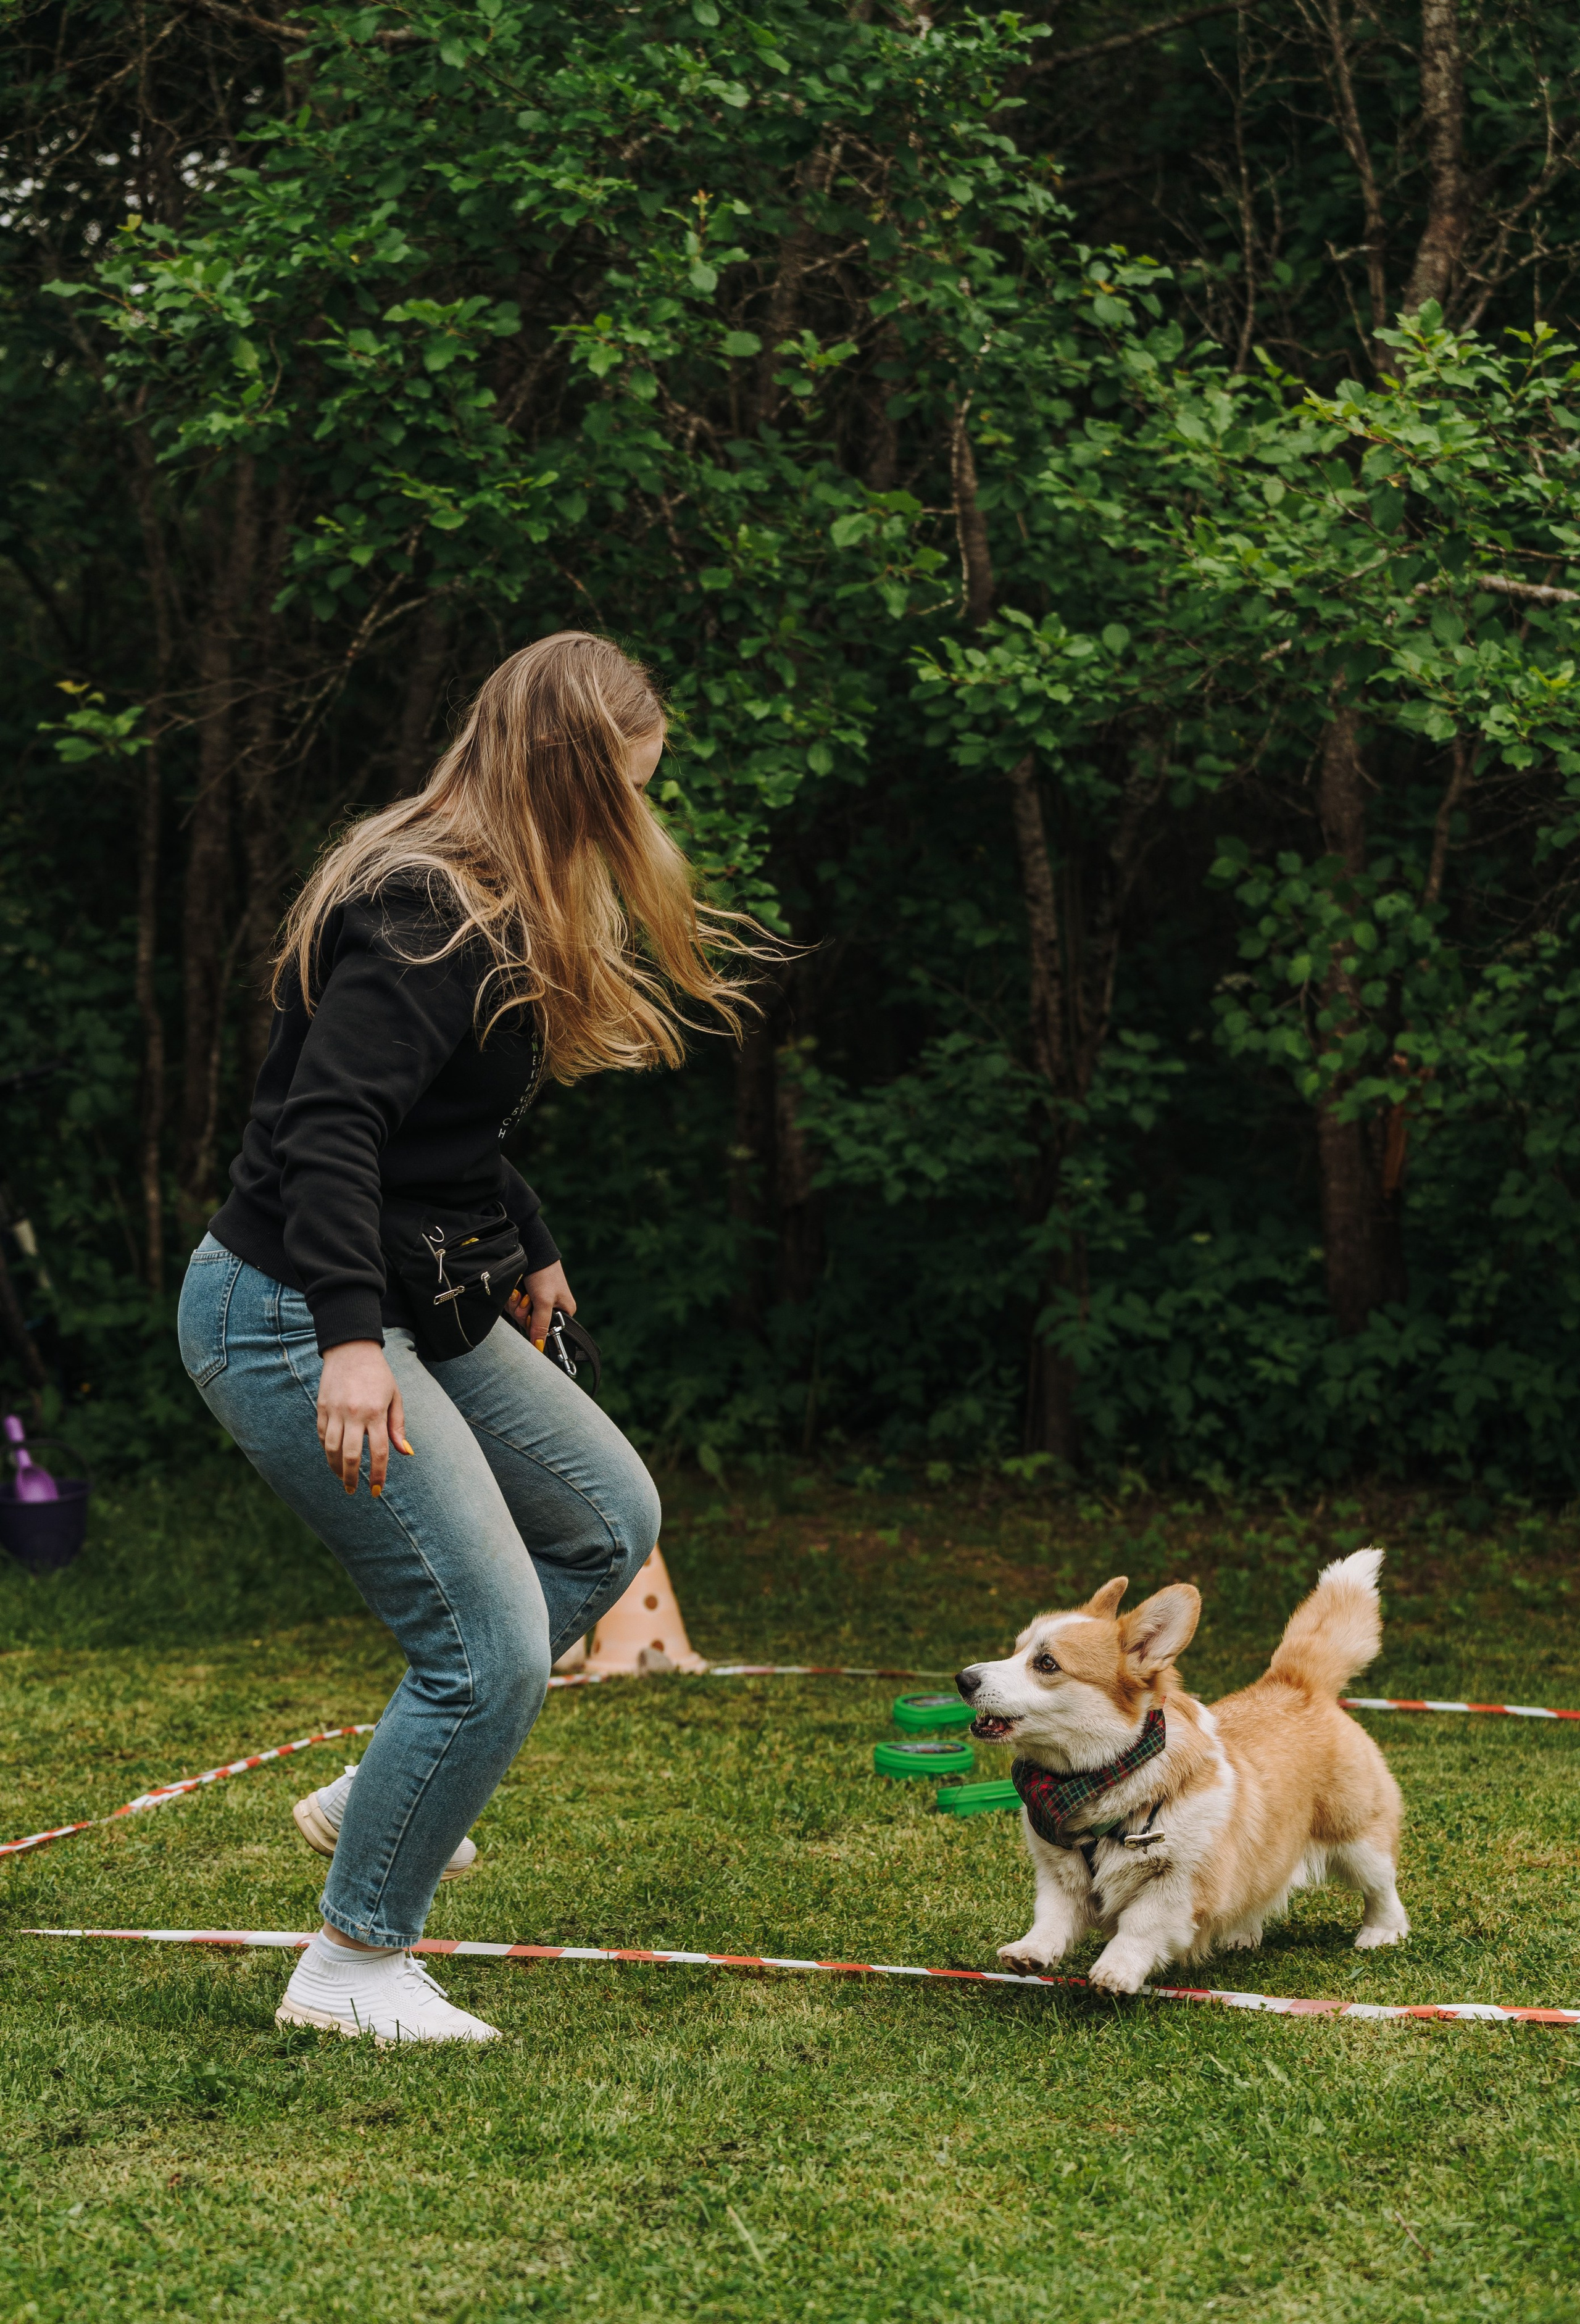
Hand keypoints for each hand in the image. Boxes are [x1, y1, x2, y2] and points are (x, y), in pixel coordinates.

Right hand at [316, 1340, 410, 1497]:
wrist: (351, 1349)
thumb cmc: (379, 1375)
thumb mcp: (394, 1397)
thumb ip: (397, 1426)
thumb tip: (405, 1453)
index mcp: (376, 1412)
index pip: (379, 1452)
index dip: (378, 1474)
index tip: (376, 1490)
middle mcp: (354, 1413)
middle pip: (351, 1456)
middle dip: (352, 1478)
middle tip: (354, 1490)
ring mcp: (335, 1411)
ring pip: (331, 1449)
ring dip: (336, 1468)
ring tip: (342, 1478)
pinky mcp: (322, 1407)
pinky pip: (322, 1435)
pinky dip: (326, 1450)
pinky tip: (333, 1458)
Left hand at [507, 1260, 575, 1349]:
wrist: (532, 1251)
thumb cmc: (545, 1274)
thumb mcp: (544, 1301)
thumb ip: (541, 1325)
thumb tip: (539, 1348)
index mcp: (562, 1312)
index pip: (546, 1332)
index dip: (536, 1327)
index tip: (532, 1317)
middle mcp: (548, 1309)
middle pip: (528, 1324)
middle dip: (523, 1312)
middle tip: (528, 1298)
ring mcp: (533, 1302)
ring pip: (518, 1315)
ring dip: (516, 1303)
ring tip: (522, 1290)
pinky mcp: (522, 1296)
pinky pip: (512, 1306)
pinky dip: (511, 1297)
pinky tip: (516, 1288)